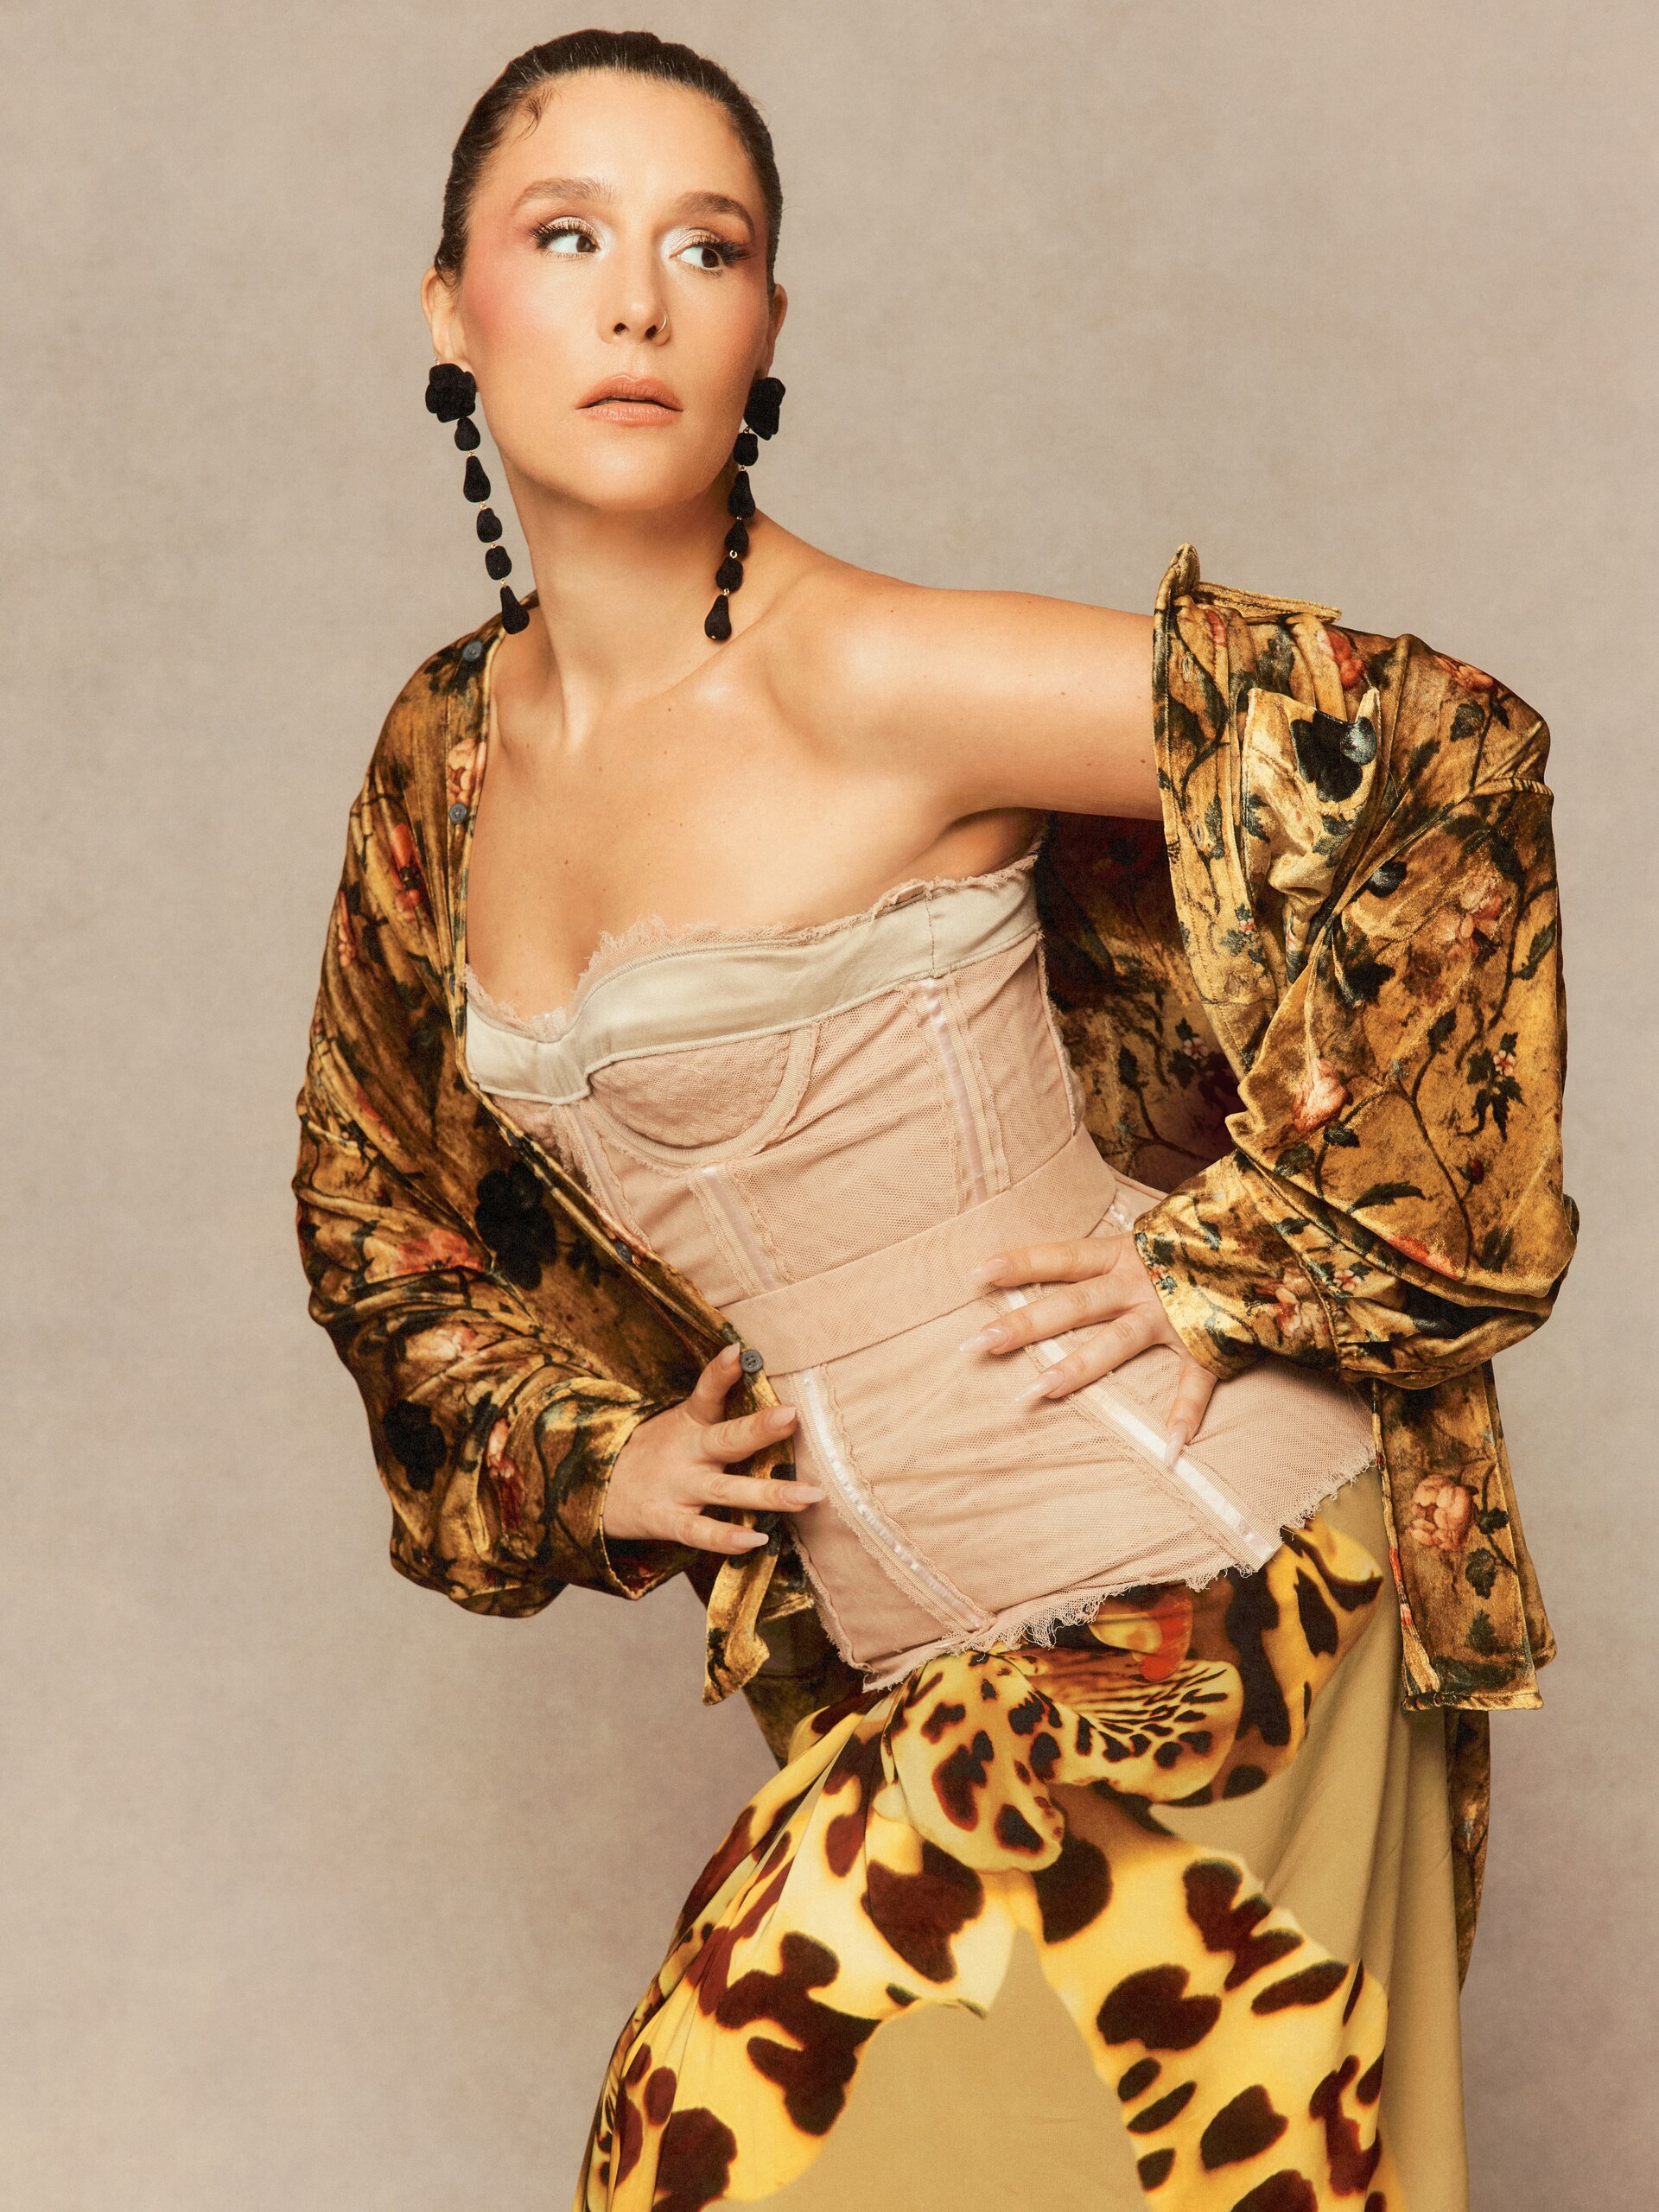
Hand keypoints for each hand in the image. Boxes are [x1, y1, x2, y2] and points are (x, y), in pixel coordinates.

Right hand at [604, 1343, 822, 1554]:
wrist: (596, 1487)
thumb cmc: (656, 1450)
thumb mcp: (681, 1421)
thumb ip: (719, 1407)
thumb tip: (773, 1387)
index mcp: (690, 1422)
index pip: (706, 1392)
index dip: (721, 1372)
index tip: (739, 1352)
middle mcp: (688, 1453)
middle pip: (726, 1439)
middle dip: (760, 1429)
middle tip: (792, 1416)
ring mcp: (678, 1488)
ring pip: (726, 1490)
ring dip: (768, 1494)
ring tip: (809, 1496)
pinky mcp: (667, 1520)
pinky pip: (699, 1531)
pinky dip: (726, 1538)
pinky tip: (757, 1541)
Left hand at [959, 1233, 1216, 1463]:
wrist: (1263, 1241)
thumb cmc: (1193, 1242)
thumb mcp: (1146, 1238)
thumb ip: (1107, 1257)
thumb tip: (1056, 1265)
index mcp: (1122, 1255)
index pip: (1060, 1258)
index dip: (1019, 1264)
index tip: (974, 1275)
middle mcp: (1139, 1283)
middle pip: (1072, 1305)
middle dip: (1023, 1324)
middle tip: (976, 1344)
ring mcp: (1170, 1315)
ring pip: (1113, 1344)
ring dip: (1074, 1369)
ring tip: (1033, 1392)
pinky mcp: (1206, 1343)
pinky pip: (1194, 1386)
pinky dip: (1184, 1417)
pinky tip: (1169, 1450)